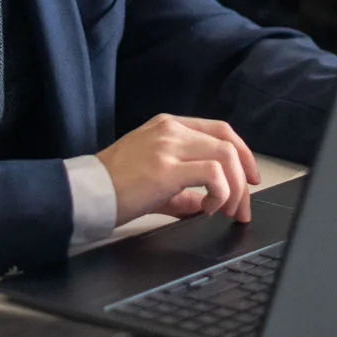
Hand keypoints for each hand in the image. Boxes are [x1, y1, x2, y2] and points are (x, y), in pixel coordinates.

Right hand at [95, 114, 260, 226]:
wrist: (86, 193)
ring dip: (235, 189)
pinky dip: (220, 194)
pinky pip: (213, 174)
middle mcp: (170, 129)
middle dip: (245, 178)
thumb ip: (183, 188)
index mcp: (168, 125)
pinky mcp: (166, 168)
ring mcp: (168, 146)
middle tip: (243, 207)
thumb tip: (204, 204)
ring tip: (226, 211)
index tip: (251, 178)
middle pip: (229, 143)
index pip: (221, 129)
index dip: (243, 153)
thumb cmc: (113, 185)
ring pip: (226, 156)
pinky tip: (208, 209)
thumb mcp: (153, 176)